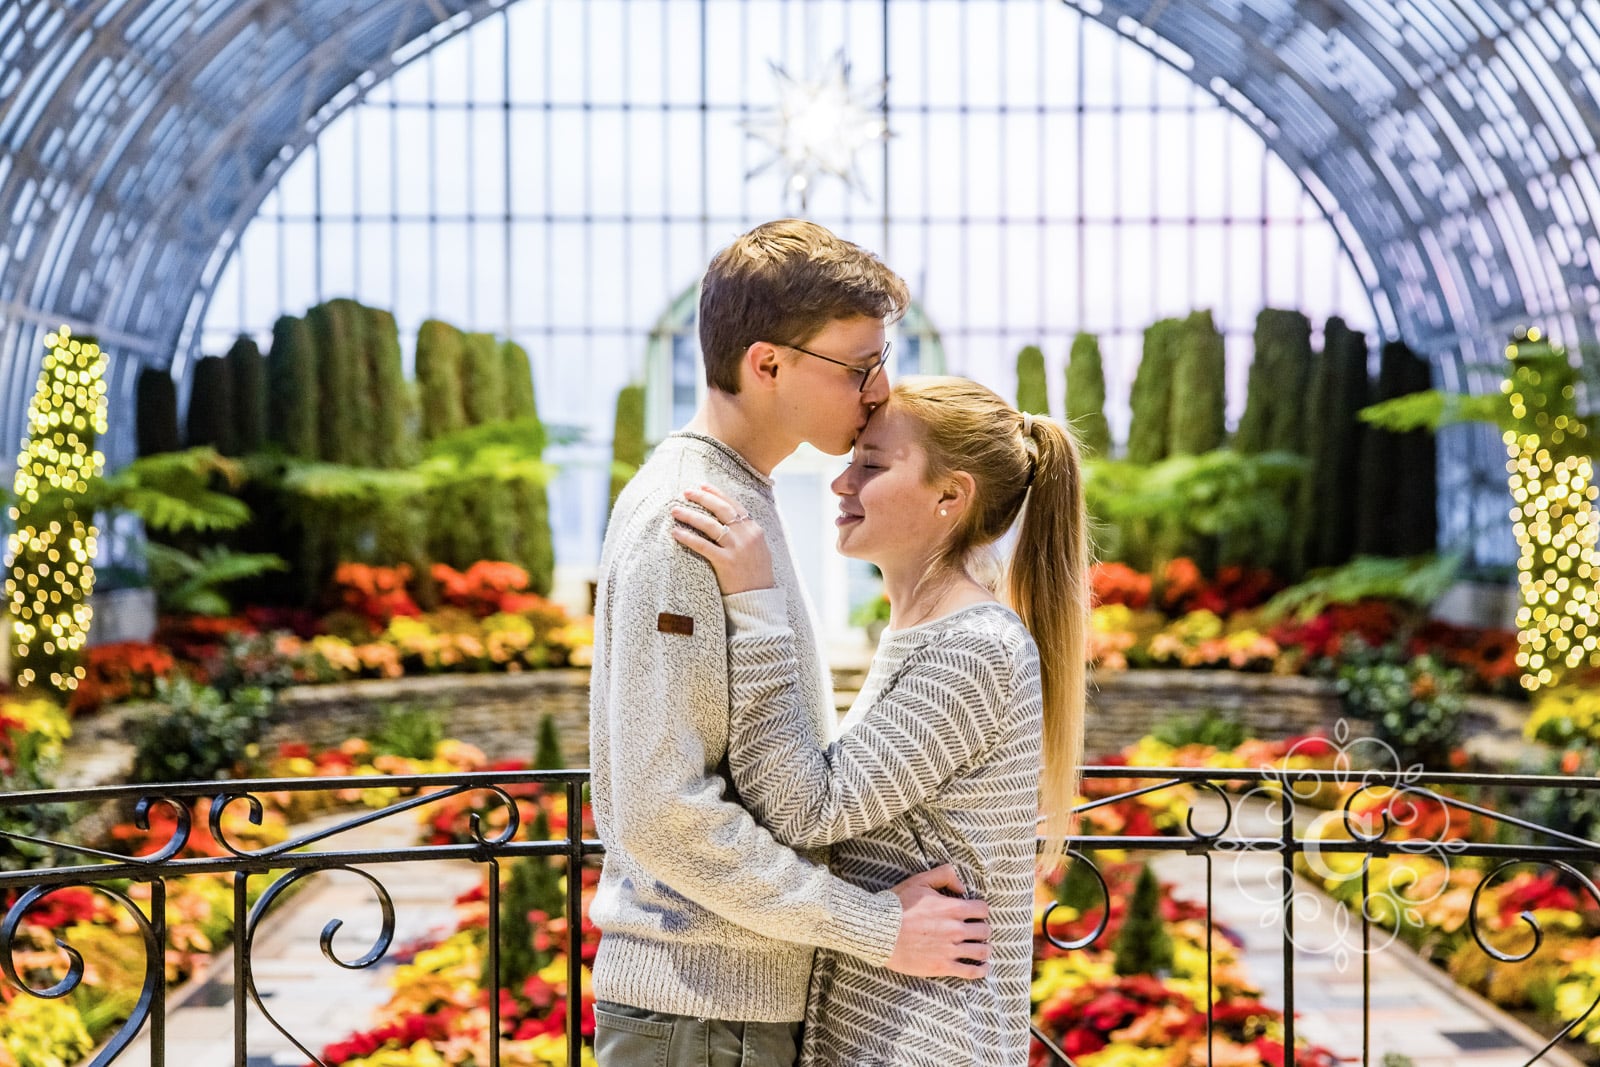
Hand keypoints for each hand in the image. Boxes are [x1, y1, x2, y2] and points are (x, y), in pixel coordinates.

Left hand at [670, 485, 773, 594]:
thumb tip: (729, 521)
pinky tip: (676, 532)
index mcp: (755, 530)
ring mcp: (737, 549)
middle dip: (702, 498)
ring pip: (710, 525)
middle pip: (721, 509)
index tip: (703, 486)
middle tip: (686, 491)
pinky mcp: (726, 563)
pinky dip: (688, 537)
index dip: (717, 494)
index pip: (734, 505)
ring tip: (675, 510)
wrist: (760, 600)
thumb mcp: (759, 549)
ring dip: (690, 515)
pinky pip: (703, 546)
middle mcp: (747, 536)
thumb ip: (746, 534)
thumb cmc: (756, 576)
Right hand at [884, 865, 990, 979]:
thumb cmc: (897, 905)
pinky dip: (981, 969)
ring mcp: (950, 949)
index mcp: (953, 908)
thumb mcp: (920, 880)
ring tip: (981, 949)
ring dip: (984, 949)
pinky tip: (982, 967)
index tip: (974, 915)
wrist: (879, 931)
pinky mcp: (943, 966)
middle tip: (976, 932)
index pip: (983, 910)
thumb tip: (962, 887)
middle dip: (982, 929)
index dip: (980, 911)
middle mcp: (956, 929)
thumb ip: (945, 875)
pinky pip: (971, 971)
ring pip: (982, 951)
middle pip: (985, 930)